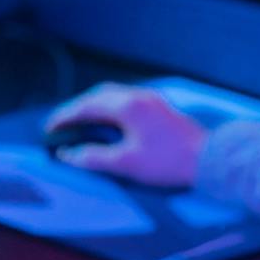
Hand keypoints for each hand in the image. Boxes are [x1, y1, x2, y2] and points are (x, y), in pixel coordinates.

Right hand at [44, 83, 208, 187]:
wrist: (209, 159)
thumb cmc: (169, 162)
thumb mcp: (126, 164)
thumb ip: (93, 158)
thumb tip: (68, 155)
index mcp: (127, 107)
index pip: (86, 106)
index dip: (65, 117)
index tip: (50, 129)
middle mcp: (138, 97)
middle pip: (98, 95)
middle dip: (77, 108)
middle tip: (62, 123)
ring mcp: (151, 100)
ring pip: (113, 95)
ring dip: (94, 106)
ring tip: (82, 122)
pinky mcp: (160, 107)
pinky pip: (127, 100)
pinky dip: (110, 108)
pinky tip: (110, 122)